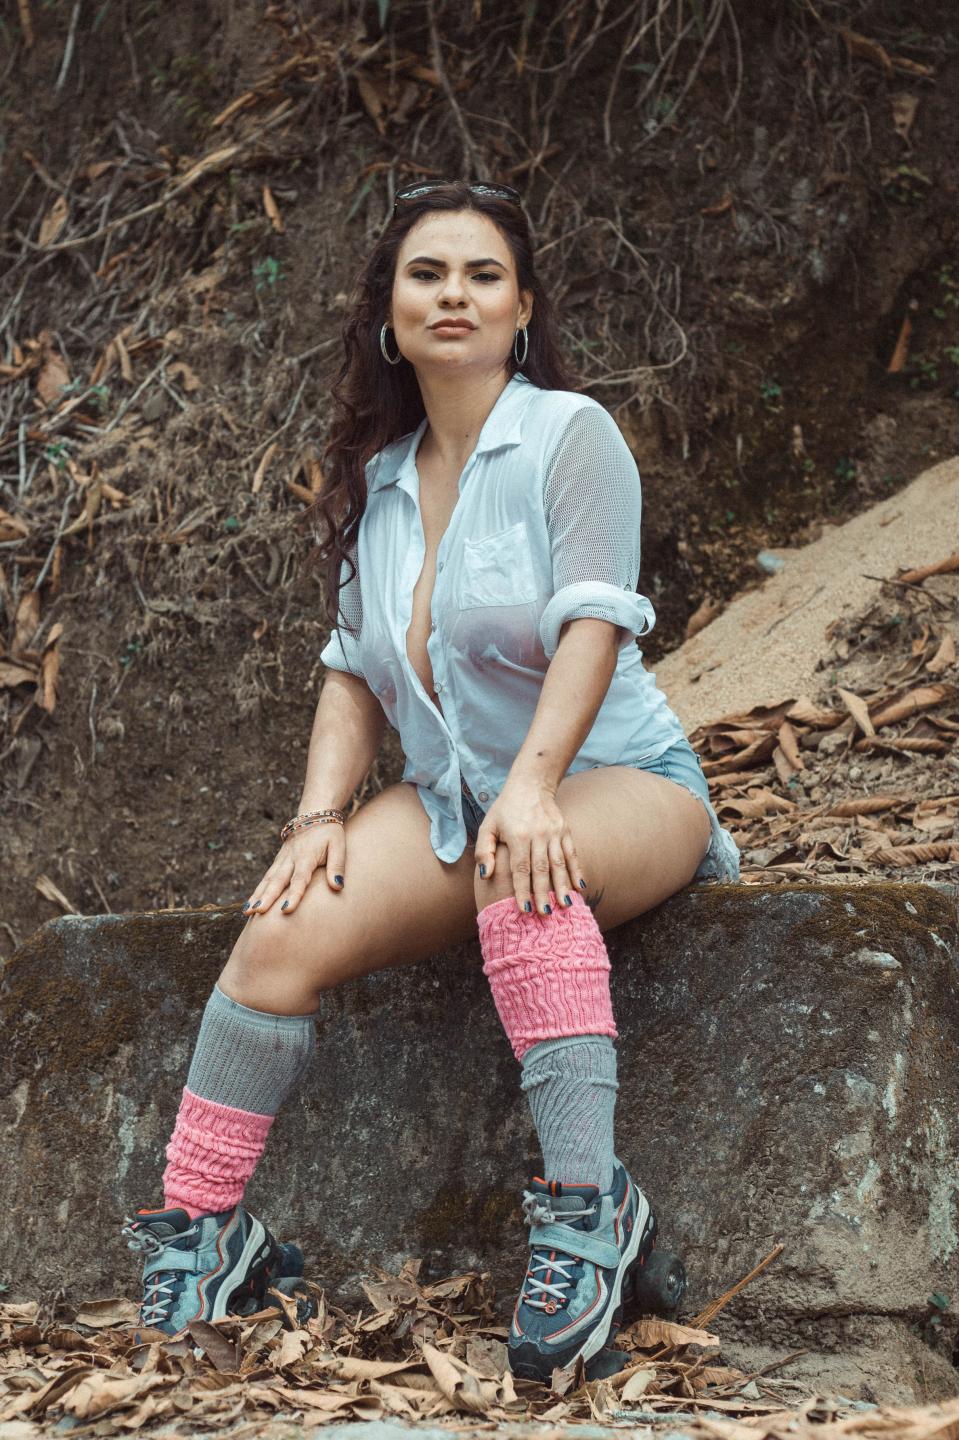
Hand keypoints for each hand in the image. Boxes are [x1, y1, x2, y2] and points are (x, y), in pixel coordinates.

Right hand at [242, 821, 345, 916]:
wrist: (314, 814)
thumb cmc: (329, 833)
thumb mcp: (339, 846)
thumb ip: (337, 866)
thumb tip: (338, 887)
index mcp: (306, 856)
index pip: (300, 878)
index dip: (294, 895)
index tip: (286, 910)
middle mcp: (291, 858)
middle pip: (278, 880)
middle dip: (267, 897)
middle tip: (258, 911)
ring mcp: (282, 859)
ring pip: (268, 879)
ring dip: (257, 895)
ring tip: (248, 912)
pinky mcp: (278, 861)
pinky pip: (266, 878)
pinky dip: (257, 891)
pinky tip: (250, 905)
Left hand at [473, 773, 585, 915]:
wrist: (530, 784)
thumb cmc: (505, 810)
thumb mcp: (488, 826)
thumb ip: (484, 851)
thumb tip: (485, 875)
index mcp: (517, 836)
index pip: (520, 868)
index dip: (522, 890)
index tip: (524, 910)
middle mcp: (537, 835)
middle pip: (541, 869)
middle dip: (543, 893)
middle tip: (545, 914)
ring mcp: (553, 833)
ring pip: (559, 863)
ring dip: (563, 885)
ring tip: (565, 905)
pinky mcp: (565, 830)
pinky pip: (572, 854)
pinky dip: (576, 870)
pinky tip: (580, 887)